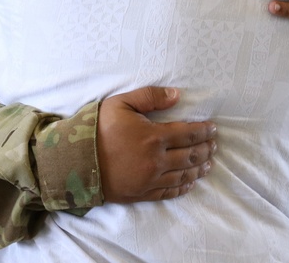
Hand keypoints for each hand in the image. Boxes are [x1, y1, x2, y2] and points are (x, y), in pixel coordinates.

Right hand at [97, 87, 216, 203]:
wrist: (74, 162)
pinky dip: (183, 187)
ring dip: (199, 169)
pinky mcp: (140, 194)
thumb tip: (177, 95)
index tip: (213, 129)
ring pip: (183, 175)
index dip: (204, 131)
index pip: (189, 134)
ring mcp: (149, 180)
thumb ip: (150, 96)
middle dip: (206, 150)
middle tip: (215, 145)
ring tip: (209, 164)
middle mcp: (156, 161)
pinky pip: (168, 192)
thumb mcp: (121, 104)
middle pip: (190, 156)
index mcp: (154, 137)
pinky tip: (190, 183)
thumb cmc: (97, 129)